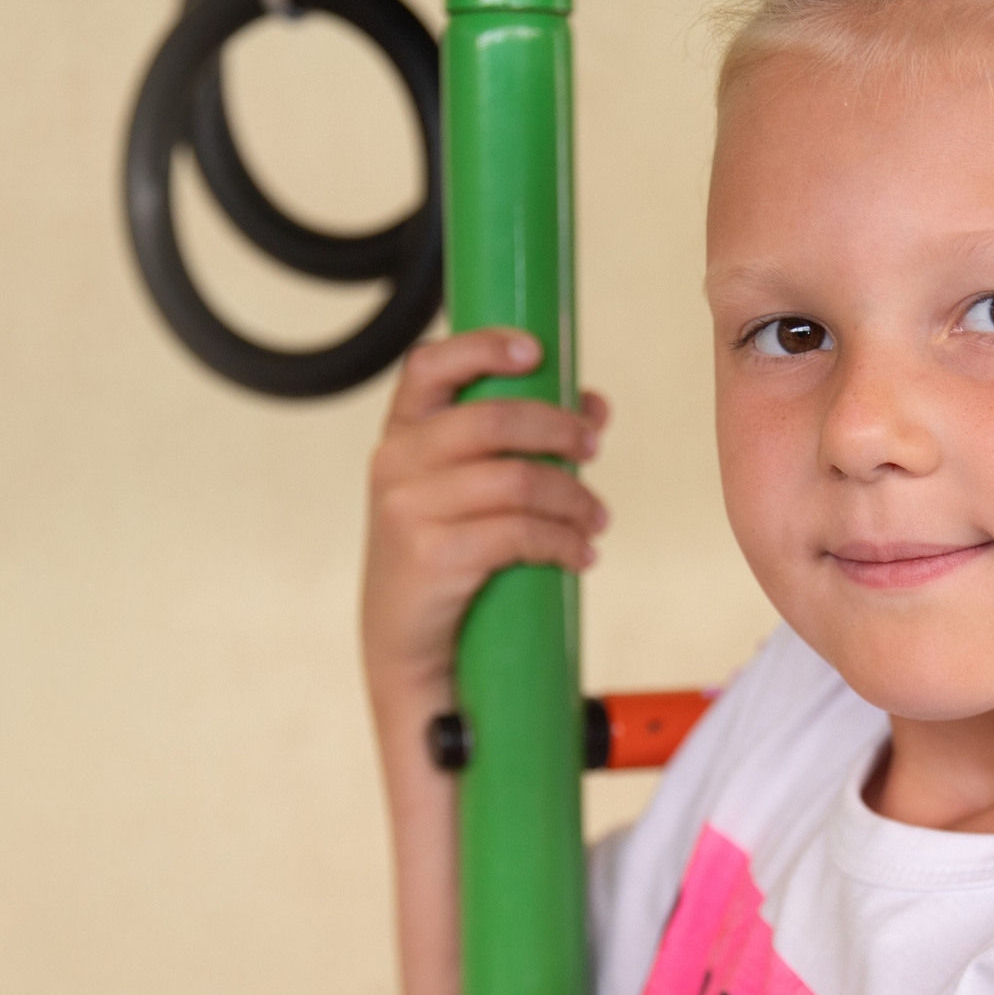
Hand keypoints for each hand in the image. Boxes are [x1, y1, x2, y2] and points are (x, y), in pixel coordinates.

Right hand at [362, 328, 609, 704]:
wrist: (408, 646)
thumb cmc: (447, 556)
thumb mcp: (469, 492)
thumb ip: (521, 442)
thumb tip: (594, 403)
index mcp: (402, 433)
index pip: (430, 365)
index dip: (483, 348)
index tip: (536, 351)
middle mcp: (395, 463)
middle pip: (493, 420)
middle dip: (558, 429)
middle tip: (594, 450)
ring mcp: (409, 510)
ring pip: (516, 480)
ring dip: (573, 498)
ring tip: (598, 519)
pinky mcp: (432, 557)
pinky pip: (518, 534)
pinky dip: (563, 543)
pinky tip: (581, 556)